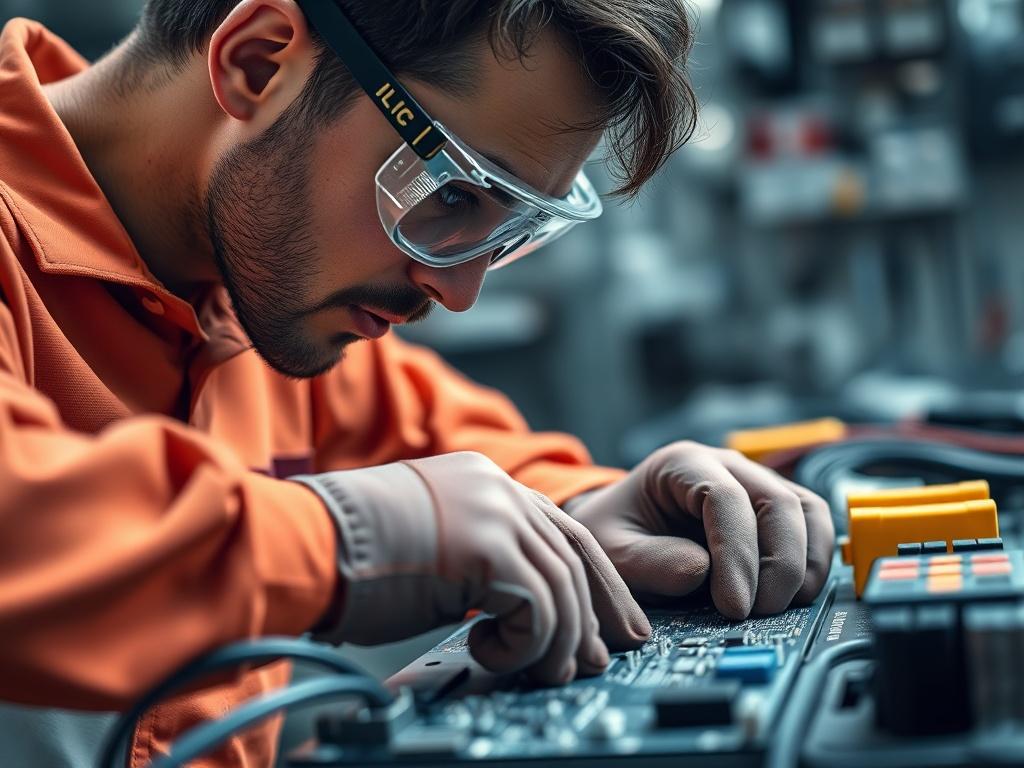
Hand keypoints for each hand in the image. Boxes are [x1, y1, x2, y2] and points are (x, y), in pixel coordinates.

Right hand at [293, 452, 648, 685]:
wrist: (304, 545)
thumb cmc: (349, 554)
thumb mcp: (430, 541)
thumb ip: (477, 554)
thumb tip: (520, 604)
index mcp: (485, 482)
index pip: (561, 528)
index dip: (593, 577)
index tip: (610, 616)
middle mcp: (498, 489)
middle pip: (575, 552)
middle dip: (596, 611)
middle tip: (603, 656)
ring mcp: (496, 512)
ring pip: (562, 587)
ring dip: (559, 642)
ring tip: (546, 673)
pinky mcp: (488, 548)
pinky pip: (537, 611)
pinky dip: (526, 647)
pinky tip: (490, 656)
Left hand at [567, 442, 833, 618]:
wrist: (618, 528)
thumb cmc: (615, 535)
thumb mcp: (612, 551)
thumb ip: (648, 562)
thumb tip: (701, 572)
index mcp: (682, 464)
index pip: (725, 497)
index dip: (737, 552)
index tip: (733, 605)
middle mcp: (726, 466)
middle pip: (777, 501)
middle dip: (779, 563)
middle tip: (758, 612)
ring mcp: (756, 485)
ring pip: (806, 511)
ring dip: (804, 564)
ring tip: (777, 608)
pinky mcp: (774, 512)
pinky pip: (811, 529)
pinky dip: (812, 563)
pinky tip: (792, 597)